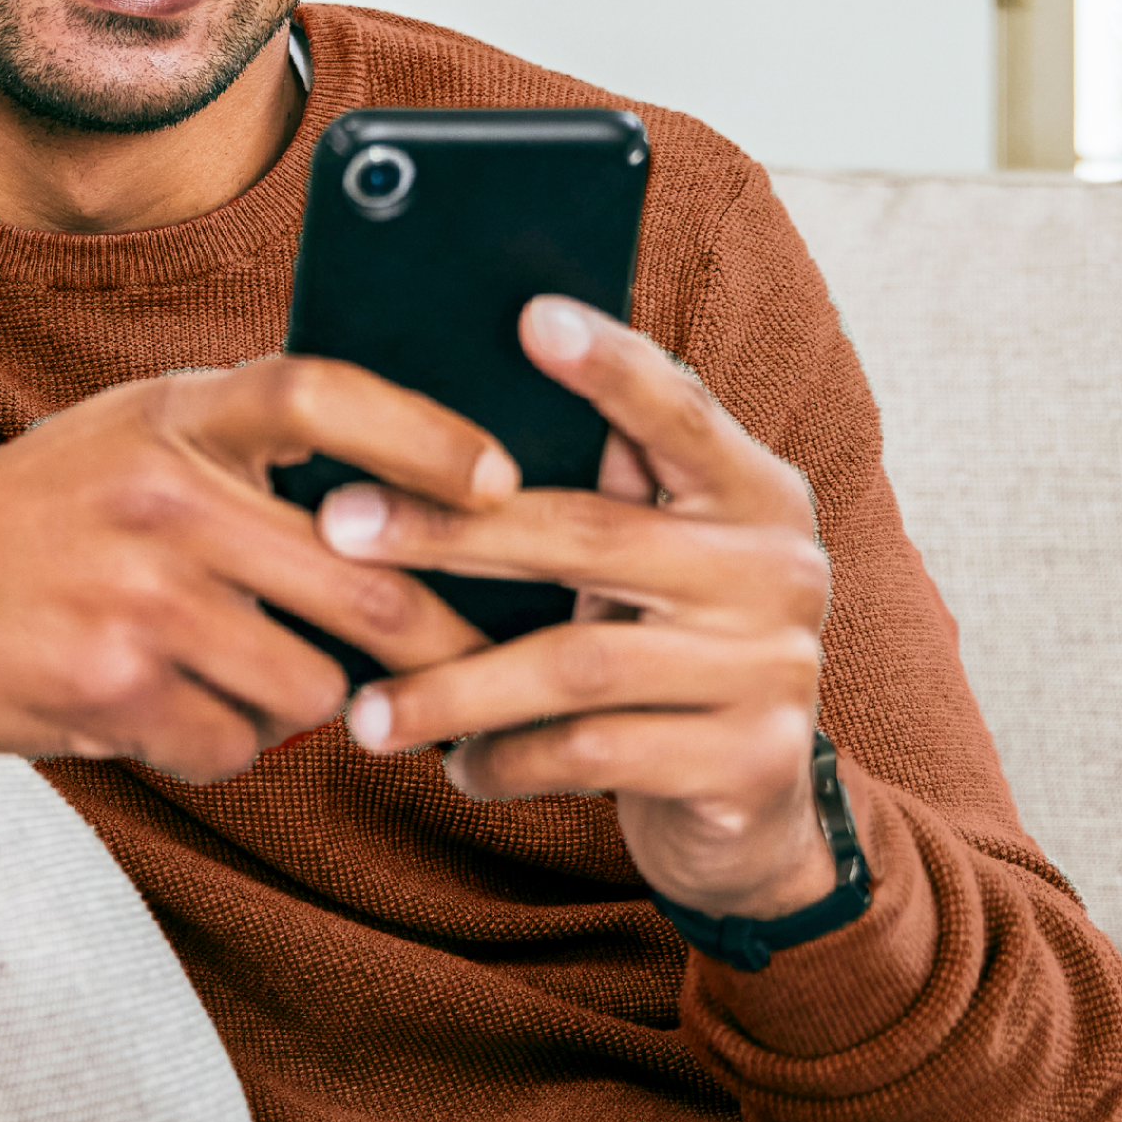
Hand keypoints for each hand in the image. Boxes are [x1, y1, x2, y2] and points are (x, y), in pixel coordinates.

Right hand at [0, 360, 508, 780]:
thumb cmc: (51, 505)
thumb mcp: (141, 429)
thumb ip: (253, 445)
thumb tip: (421, 495)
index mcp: (179, 412)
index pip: (322, 395)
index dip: (426, 437)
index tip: (504, 482)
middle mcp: (162, 494)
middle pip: (361, 576)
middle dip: (442, 640)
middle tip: (484, 667)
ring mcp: (136, 595)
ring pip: (308, 684)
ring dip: (302, 701)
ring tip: (243, 675)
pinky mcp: (106, 687)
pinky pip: (231, 745)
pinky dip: (221, 743)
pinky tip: (169, 710)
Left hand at [320, 296, 836, 921]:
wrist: (752, 805)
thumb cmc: (660, 647)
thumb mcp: (649, 562)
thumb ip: (599, 490)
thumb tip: (435, 413)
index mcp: (755, 490)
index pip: (680, 409)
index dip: (610, 365)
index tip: (530, 316)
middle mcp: (781, 566)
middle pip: (593, 535)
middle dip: (450, 530)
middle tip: (340, 526)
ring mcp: (775, 667)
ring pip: (579, 663)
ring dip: (456, 686)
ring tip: (364, 711)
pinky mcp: (754, 763)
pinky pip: (596, 754)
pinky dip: (509, 759)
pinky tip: (455, 764)